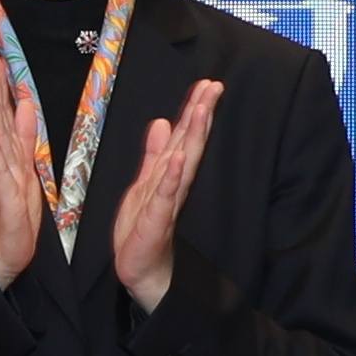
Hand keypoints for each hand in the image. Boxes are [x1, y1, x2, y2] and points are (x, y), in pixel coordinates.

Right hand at [0, 49, 47, 287]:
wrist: (5, 255)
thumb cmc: (16, 218)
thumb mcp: (27, 171)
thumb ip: (25, 137)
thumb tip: (26, 104)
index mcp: (12, 154)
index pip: (7, 113)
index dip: (3, 86)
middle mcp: (4, 161)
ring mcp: (1, 177)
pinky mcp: (3, 196)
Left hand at [108, 77, 223, 313]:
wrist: (141, 271)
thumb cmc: (143, 230)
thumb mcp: (145, 185)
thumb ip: (154, 156)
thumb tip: (162, 123)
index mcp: (169, 175)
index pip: (186, 138)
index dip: (196, 111)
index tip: (208, 84)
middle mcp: (172, 185)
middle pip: (190, 145)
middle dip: (201, 115)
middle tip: (214, 87)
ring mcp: (166, 203)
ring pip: (182, 165)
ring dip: (193, 137)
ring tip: (202, 110)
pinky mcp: (155, 222)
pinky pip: (165, 197)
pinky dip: (172, 178)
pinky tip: (178, 159)